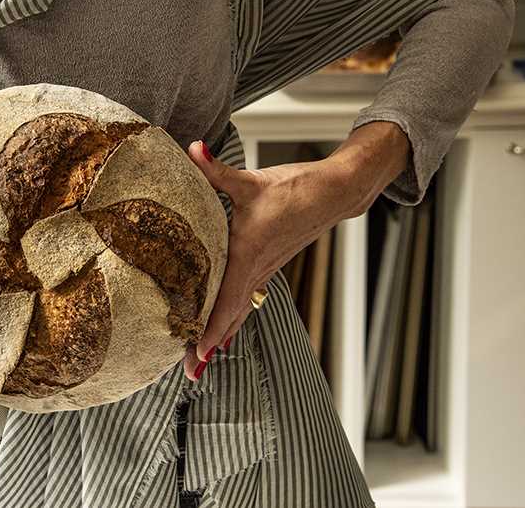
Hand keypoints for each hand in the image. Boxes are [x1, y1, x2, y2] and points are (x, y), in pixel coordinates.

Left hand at [182, 121, 410, 380]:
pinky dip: (230, 318)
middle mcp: (256, 268)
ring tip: (198, 363)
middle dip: (209, 345)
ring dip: (218, 335)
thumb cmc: (296, 187)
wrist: (334, 192)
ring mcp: (263, 270)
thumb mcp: (251, 179)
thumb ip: (216, 169)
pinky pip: (243, 299)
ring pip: (236, 310)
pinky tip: (220, 331)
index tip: (197, 355)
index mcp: (248, 253)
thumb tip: (193, 149)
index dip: (211, 328)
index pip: (225, 299)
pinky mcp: (266, 265)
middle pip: (229, 315)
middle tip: (189, 374)